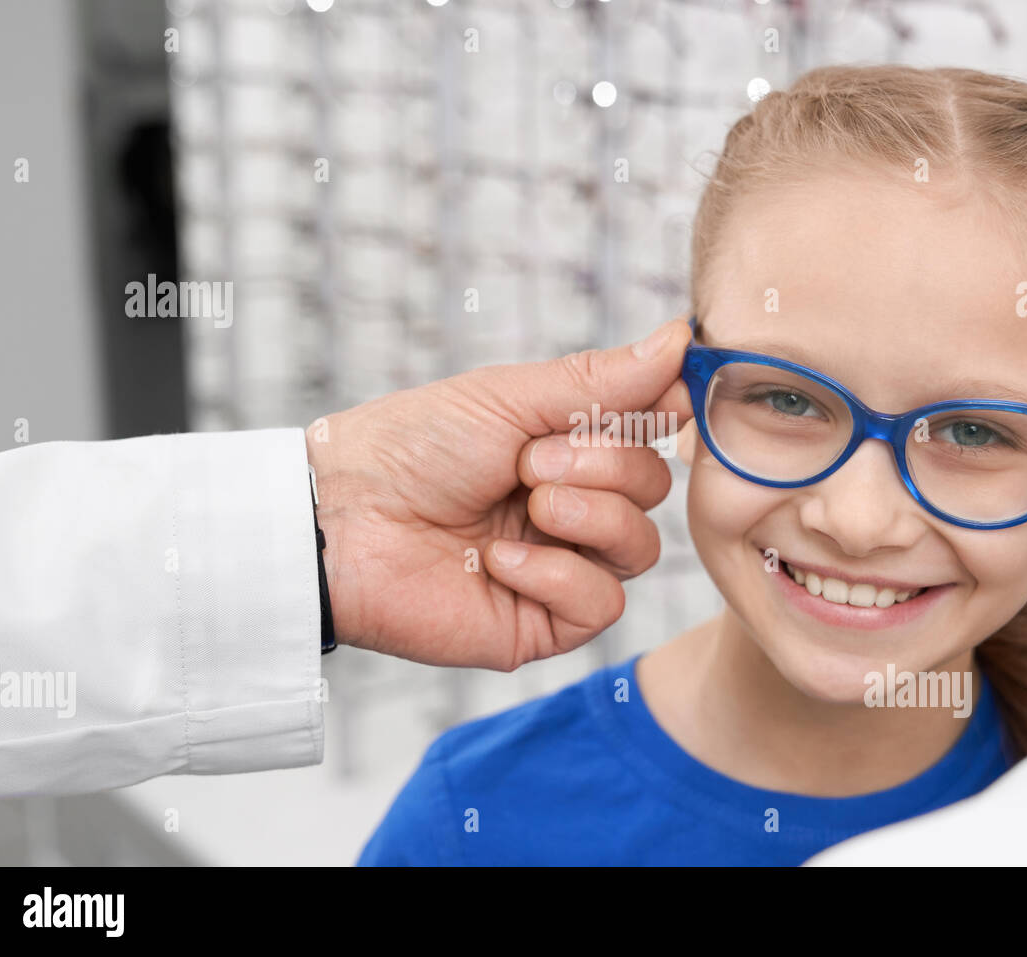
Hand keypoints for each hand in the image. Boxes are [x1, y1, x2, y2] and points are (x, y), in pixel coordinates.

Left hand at [304, 318, 692, 669]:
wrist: (344, 520)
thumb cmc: (413, 446)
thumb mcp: (509, 397)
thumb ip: (600, 379)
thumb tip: (682, 336)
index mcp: (567, 447)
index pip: (653, 432)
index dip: (664, 415)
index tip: (660, 401)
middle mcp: (573, 506)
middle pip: (654, 489)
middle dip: (601, 467)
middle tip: (528, 462)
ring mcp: (561, 566)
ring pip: (640, 548)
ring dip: (586, 517)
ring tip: (523, 504)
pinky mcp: (544, 623)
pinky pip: (603, 604)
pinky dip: (556, 575)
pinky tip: (497, 561)